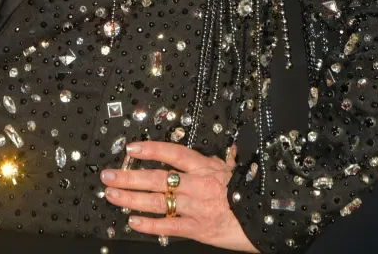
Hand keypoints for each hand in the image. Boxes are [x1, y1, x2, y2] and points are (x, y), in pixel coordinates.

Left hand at [100, 141, 257, 251]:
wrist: (269, 219)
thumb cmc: (252, 193)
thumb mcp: (236, 170)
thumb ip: (221, 160)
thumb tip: (221, 149)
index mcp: (206, 168)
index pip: (173, 154)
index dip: (151, 149)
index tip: (131, 147)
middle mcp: (198, 186)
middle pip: (157, 178)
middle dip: (129, 176)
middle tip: (108, 175)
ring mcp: (196, 208)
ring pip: (157, 202)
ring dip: (131, 198)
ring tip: (111, 195)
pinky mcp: (199, 230)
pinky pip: (169, 226)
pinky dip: (149, 225)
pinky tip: (132, 221)